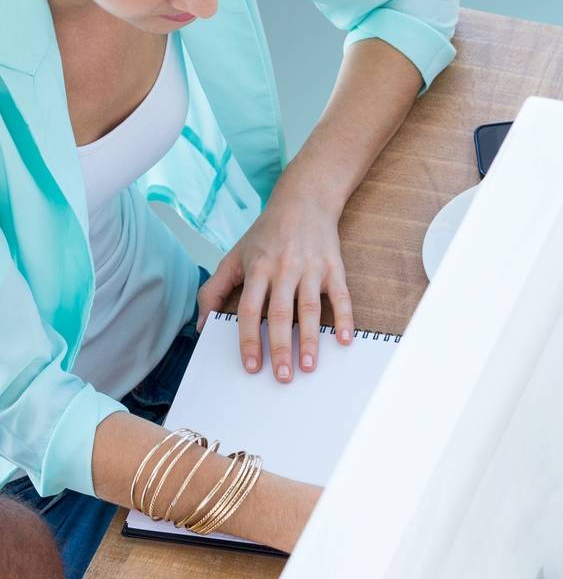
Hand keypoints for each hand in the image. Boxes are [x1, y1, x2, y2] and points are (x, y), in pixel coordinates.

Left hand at [197, 187, 354, 380]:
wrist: (303, 201)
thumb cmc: (267, 233)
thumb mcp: (234, 256)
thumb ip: (214, 290)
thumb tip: (202, 325)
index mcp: (257, 268)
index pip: (250, 310)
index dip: (249, 340)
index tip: (252, 366)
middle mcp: (283, 269)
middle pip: (280, 314)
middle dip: (281, 347)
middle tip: (282, 376)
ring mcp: (311, 269)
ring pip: (310, 309)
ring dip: (310, 340)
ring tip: (309, 366)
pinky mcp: (334, 268)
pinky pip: (341, 297)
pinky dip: (344, 319)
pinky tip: (344, 340)